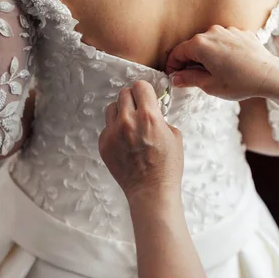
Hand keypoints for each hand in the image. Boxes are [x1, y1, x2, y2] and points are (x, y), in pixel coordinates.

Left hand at [99, 81, 183, 203]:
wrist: (151, 191)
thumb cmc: (167, 167)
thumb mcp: (174, 136)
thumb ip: (161, 118)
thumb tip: (152, 109)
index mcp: (149, 116)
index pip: (140, 86)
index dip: (145, 91)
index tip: (147, 97)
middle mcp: (128, 121)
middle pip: (124, 93)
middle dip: (133, 99)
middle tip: (139, 110)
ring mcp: (112, 133)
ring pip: (112, 108)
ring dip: (121, 112)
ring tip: (130, 125)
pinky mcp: (103, 144)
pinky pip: (107, 127)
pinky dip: (115, 130)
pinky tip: (125, 142)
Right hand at [166, 25, 278, 100]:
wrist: (269, 75)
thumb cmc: (239, 82)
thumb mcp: (210, 85)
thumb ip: (189, 79)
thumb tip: (176, 78)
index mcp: (200, 44)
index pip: (178, 52)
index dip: (173, 65)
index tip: (174, 76)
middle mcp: (212, 32)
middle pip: (193, 46)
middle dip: (190, 61)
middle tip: (192, 78)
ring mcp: (228, 31)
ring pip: (209, 43)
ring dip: (206, 56)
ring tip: (213, 73)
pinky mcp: (241, 33)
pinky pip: (224, 41)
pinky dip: (222, 51)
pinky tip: (229, 66)